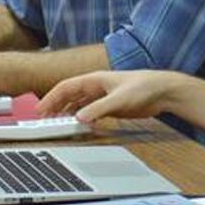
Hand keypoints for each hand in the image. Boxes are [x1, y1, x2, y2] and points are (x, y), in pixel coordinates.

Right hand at [37, 70, 181, 122]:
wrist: (163, 92)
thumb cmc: (144, 87)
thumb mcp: (119, 99)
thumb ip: (98, 109)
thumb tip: (79, 118)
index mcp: (94, 80)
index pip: (65, 87)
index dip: (51, 97)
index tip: (41, 108)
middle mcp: (95, 87)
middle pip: (69, 96)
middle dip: (54, 105)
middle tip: (43, 118)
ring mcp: (102, 97)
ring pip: (77, 104)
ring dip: (66, 112)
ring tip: (56, 122)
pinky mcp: (110, 106)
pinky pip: (89, 112)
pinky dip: (81, 118)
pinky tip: (78, 124)